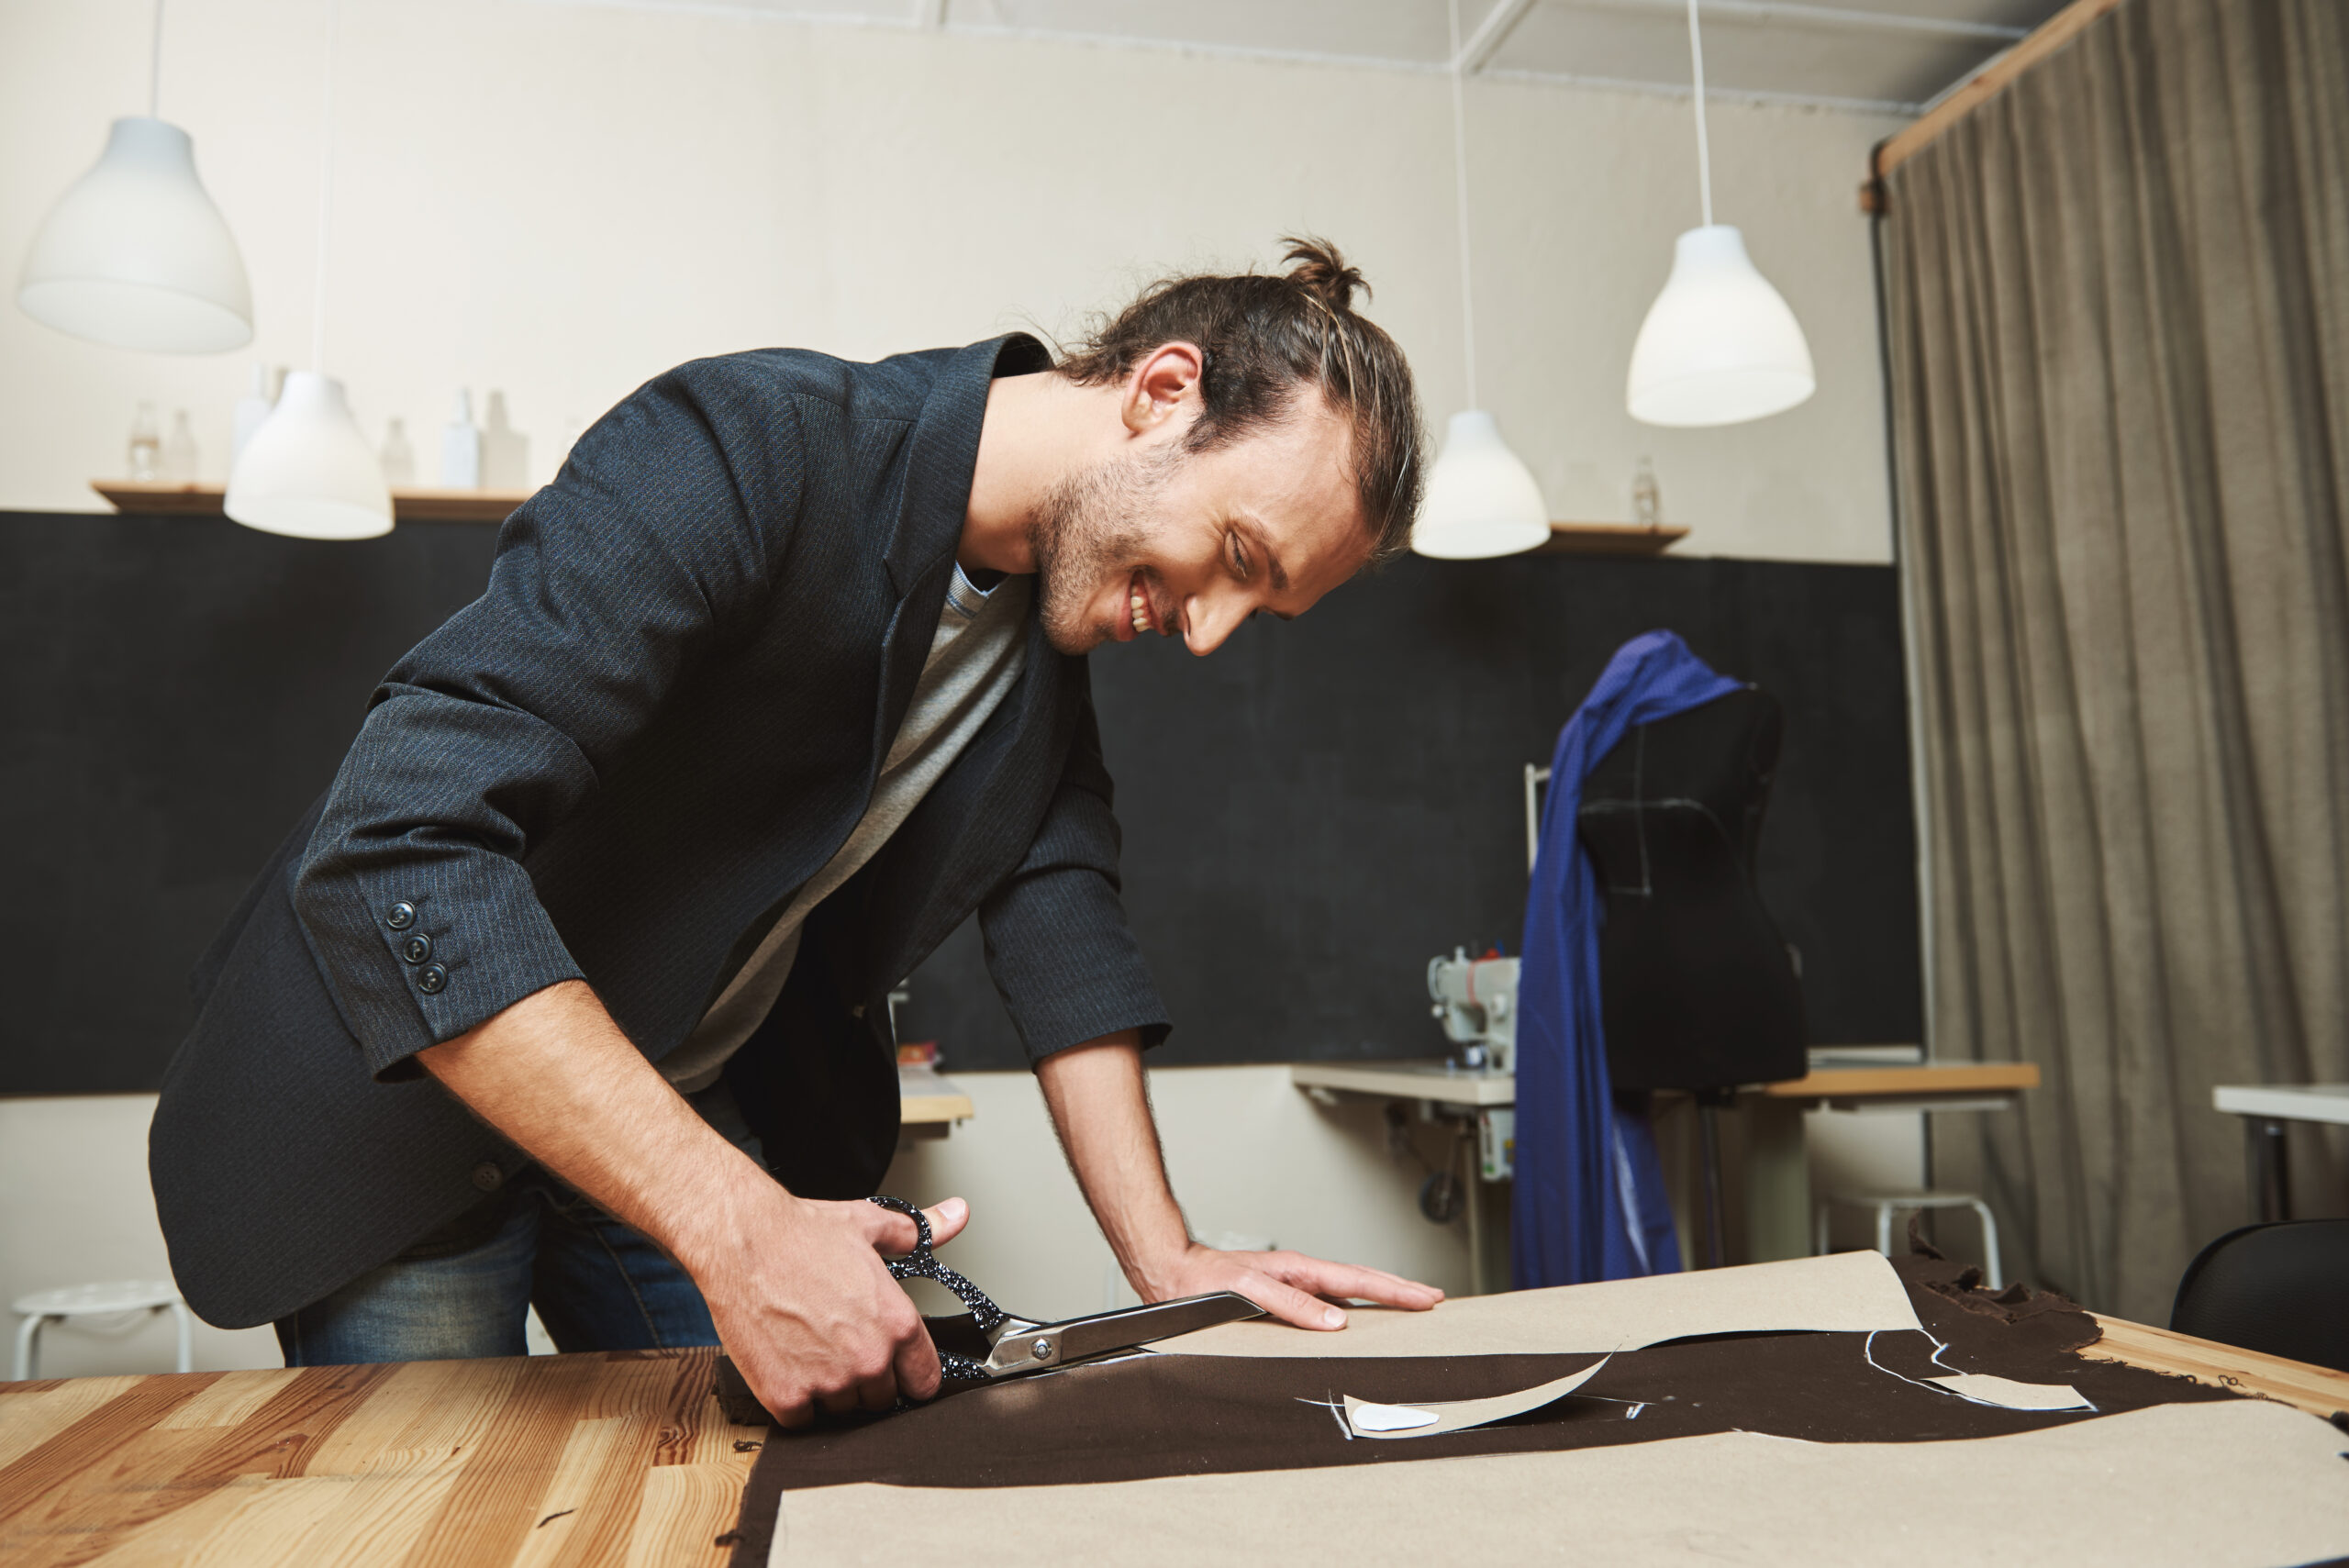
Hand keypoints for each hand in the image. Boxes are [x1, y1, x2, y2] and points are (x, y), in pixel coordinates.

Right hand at [689, 1189, 968, 1426]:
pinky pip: (801, 1419)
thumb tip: (957, 1215)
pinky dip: (793, 1399)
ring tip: (809, 1348)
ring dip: (829, 1390)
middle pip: (881, 1398)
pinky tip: (786, 1363)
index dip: (909, 1374)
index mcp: (897, 1324)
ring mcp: (828, 1383)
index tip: (896, 1369)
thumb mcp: (870, 1226)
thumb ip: (920, 1232)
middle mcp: (870, 1359)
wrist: (741, 1243)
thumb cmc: (801, 1234)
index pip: (924, 1381)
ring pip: (841, 1410)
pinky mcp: (786, 1397)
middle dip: (865, 1378)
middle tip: (838, 1345)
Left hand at [1137, 1242, 1443, 1330]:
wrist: (1173, 1274)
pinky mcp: (1283, 1296)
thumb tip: (1335, 1322)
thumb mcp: (1250, 1292)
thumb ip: (1293, 1305)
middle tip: (1432, 1299)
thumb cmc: (1204, 1282)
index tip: (1427, 1298)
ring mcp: (1294, 1284)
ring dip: (1379, 1297)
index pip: (1359, 1281)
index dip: (1396, 1291)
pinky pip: (1330, 1301)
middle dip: (1399, 1290)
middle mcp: (1301, 1275)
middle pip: (1362, 1282)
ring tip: (1407, 1304)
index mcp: (1300, 1270)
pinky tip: (1355, 1318)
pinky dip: (1353, 1307)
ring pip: (1348, 1290)